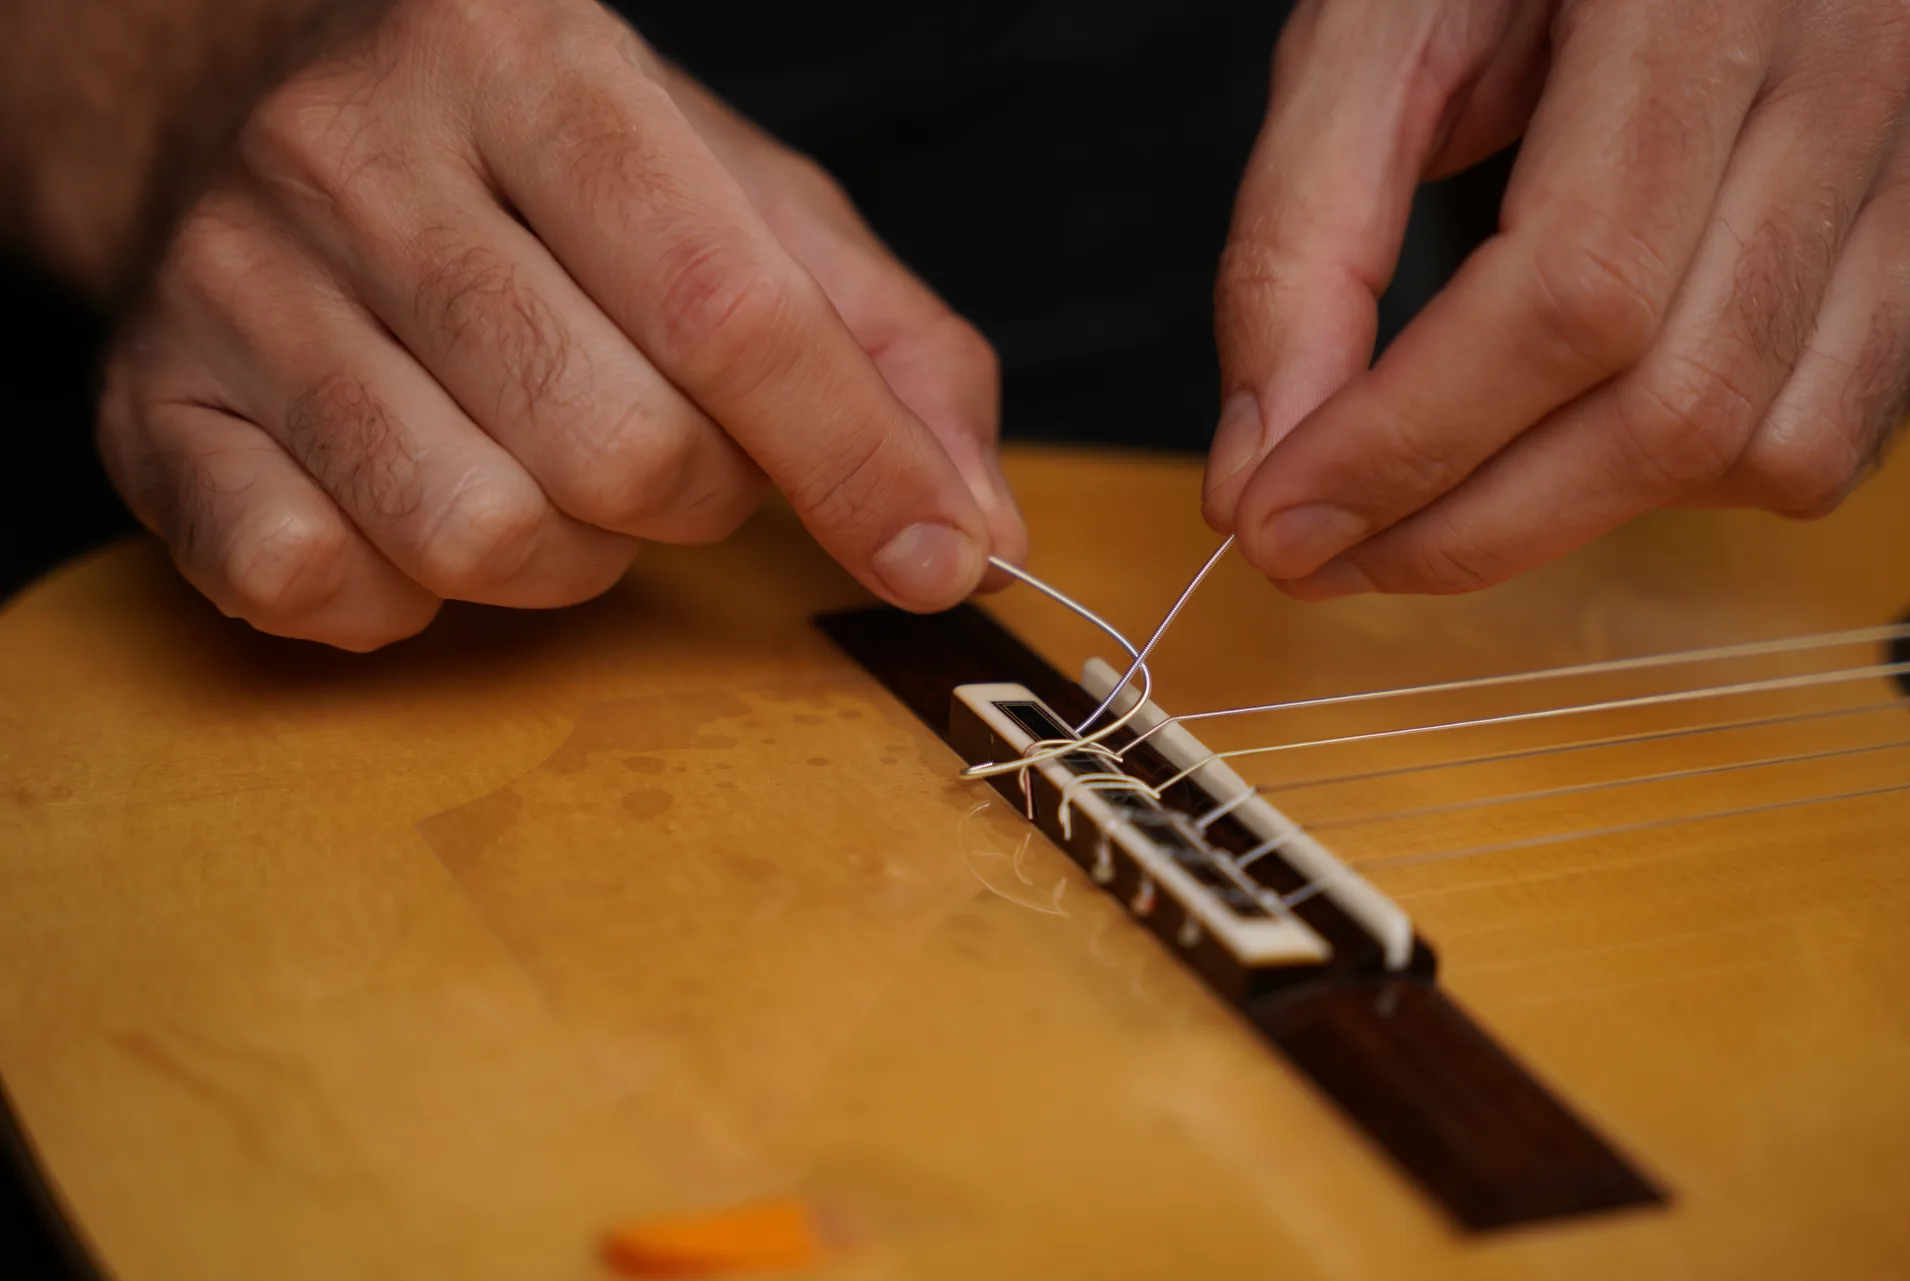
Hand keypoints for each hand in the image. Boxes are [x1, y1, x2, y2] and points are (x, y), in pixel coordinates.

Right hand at [99, 0, 1023, 649]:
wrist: (230, 96)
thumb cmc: (532, 170)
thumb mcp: (730, 195)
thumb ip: (881, 343)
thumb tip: (978, 532)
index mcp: (532, 64)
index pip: (726, 303)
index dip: (854, 459)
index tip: (939, 560)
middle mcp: (359, 157)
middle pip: (615, 446)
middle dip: (695, 498)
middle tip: (675, 451)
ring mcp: (235, 286)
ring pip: (476, 534)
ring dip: (563, 555)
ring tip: (544, 469)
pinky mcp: (152, 408)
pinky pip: (314, 584)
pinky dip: (401, 596)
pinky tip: (413, 509)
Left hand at [1205, 0, 1909, 597]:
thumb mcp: (1378, 31)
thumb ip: (1305, 232)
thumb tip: (1261, 460)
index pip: (1572, 291)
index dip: (1406, 442)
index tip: (1272, 520)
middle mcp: (1851, 69)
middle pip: (1671, 403)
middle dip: (1465, 525)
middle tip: (1320, 553)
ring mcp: (1908, 158)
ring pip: (1759, 443)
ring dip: (1565, 518)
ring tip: (1422, 506)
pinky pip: (1824, 430)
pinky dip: (1677, 484)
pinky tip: (1565, 443)